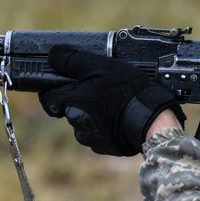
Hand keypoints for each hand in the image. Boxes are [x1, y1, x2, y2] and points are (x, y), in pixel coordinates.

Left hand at [39, 46, 184, 155]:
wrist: (152, 118)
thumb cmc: (126, 91)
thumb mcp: (100, 66)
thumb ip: (72, 61)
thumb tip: (52, 54)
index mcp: (72, 102)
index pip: (48, 99)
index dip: (52, 90)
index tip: (63, 83)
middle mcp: (77, 122)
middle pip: (67, 110)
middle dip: (77, 101)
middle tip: (96, 89)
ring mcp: (91, 137)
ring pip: (83, 123)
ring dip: (91, 114)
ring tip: (111, 103)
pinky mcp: (105, 147)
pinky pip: (98, 135)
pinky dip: (104, 126)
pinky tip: (118, 117)